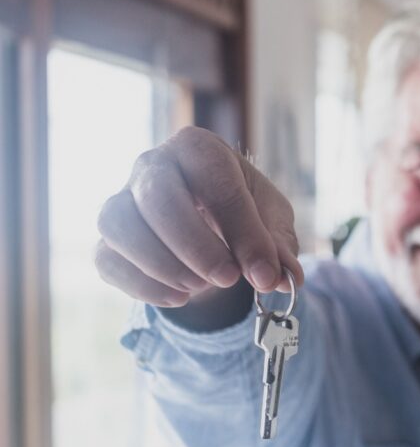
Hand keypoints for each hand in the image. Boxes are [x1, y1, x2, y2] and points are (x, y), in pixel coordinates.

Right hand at [95, 127, 302, 308]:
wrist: (211, 226)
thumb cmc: (243, 213)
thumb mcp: (271, 223)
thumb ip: (278, 248)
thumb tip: (285, 278)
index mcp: (200, 149)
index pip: (217, 183)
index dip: (243, 233)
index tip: (263, 274)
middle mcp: (153, 165)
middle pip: (158, 195)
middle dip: (195, 245)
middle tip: (228, 278)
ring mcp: (123, 199)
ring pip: (120, 224)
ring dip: (163, 264)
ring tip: (201, 286)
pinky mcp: (107, 237)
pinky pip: (107, 258)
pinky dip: (142, 285)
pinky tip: (178, 297)